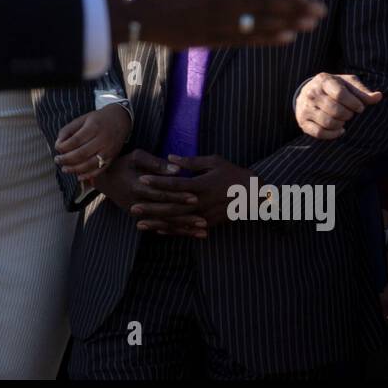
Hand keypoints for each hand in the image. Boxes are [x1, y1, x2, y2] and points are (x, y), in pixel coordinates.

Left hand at [54, 104, 130, 179]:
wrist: (121, 120)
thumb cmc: (98, 119)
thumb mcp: (82, 119)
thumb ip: (68, 130)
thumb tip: (58, 143)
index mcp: (94, 127)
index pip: (76, 140)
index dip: (64, 147)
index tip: (57, 148)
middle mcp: (102, 140)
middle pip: (81, 154)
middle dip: (66, 159)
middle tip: (57, 160)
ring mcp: (108, 151)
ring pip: (89, 164)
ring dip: (74, 169)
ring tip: (64, 169)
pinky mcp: (111, 159)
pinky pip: (99, 170)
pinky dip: (88, 175)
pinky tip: (78, 176)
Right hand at [91, 149, 206, 236]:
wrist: (103, 179)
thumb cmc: (122, 163)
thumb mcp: (136, 156)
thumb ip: (156, 163)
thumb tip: (177, 169)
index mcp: (137, 186)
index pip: (161, 193)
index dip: (177, 195)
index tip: (195, 196)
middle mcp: (137, 203)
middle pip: (165, 211)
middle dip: (185, 216)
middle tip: (204, 219)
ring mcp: (138, 213)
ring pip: (164, 223)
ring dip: (183, 228)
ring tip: (202, 231)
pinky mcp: (140, 218)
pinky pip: (159, 226)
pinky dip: (175, 231)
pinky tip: (190, 234)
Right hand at [116, 0, 327, 49]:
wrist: (138, 13)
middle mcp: (222, 2)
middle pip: (265, 5)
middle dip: (294, 9)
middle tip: (320, 11)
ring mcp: (218, 22)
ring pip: (259, 24)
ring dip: (287, 24)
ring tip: (309, 26)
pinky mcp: (211, 39)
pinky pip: (244, 40)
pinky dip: (265, 39)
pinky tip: (285, 39)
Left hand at [133, 154, 254, 231]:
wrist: (254, 195)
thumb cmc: (233, 174)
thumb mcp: (214, 161)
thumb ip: (191, 162)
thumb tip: (170, 157)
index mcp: (201, 184)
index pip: (175, 184)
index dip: (157, 182)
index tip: (142, 179)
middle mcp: (201, 202)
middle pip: (172, 206)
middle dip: (151, 208)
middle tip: (132, 208)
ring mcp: (204, 215)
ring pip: (177, 221)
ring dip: (157, 223)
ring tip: (139, 224)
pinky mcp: (208, 224)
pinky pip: (186, 229)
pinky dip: (171, 231)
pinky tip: (158, 231)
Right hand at [294, 73, 382, 139]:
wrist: (309, 92)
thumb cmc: (334, 88)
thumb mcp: (347, 84)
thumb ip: (362, 91)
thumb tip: (378, 97)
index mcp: (324, 80)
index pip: (340, 94)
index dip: (354, 104)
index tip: (360, 108)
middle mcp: (311, 93)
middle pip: (335, 110)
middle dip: (348, 115)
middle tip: (350, 114)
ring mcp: (305, 108)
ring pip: (328, 122)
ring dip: (341, 124)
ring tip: (343, 120)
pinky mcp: (302, 122)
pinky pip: (320, 133)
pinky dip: (333, 134)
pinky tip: (339, 130)